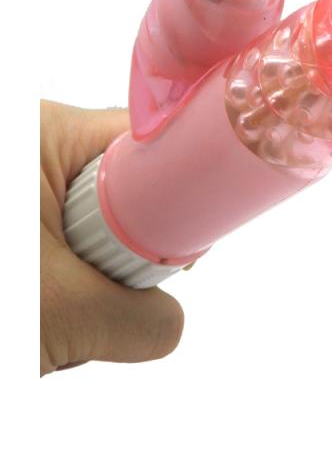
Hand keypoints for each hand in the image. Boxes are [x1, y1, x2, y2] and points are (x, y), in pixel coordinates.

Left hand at [40, 101, 183, 374]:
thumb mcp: (59, 312)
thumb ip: (142, 320)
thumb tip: (172, 325)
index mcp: (43, 132)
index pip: (149, 143)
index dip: (179, 190)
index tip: (183, 242)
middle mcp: (32, 145)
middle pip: (125, 187)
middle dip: (125, 252)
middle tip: (101, 297)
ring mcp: (23, 182)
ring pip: (94, 221)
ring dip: (90, 277)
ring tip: (51, 316)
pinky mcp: (19, 218)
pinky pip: (64, 239)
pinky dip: (63, 281)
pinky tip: (37, 313)